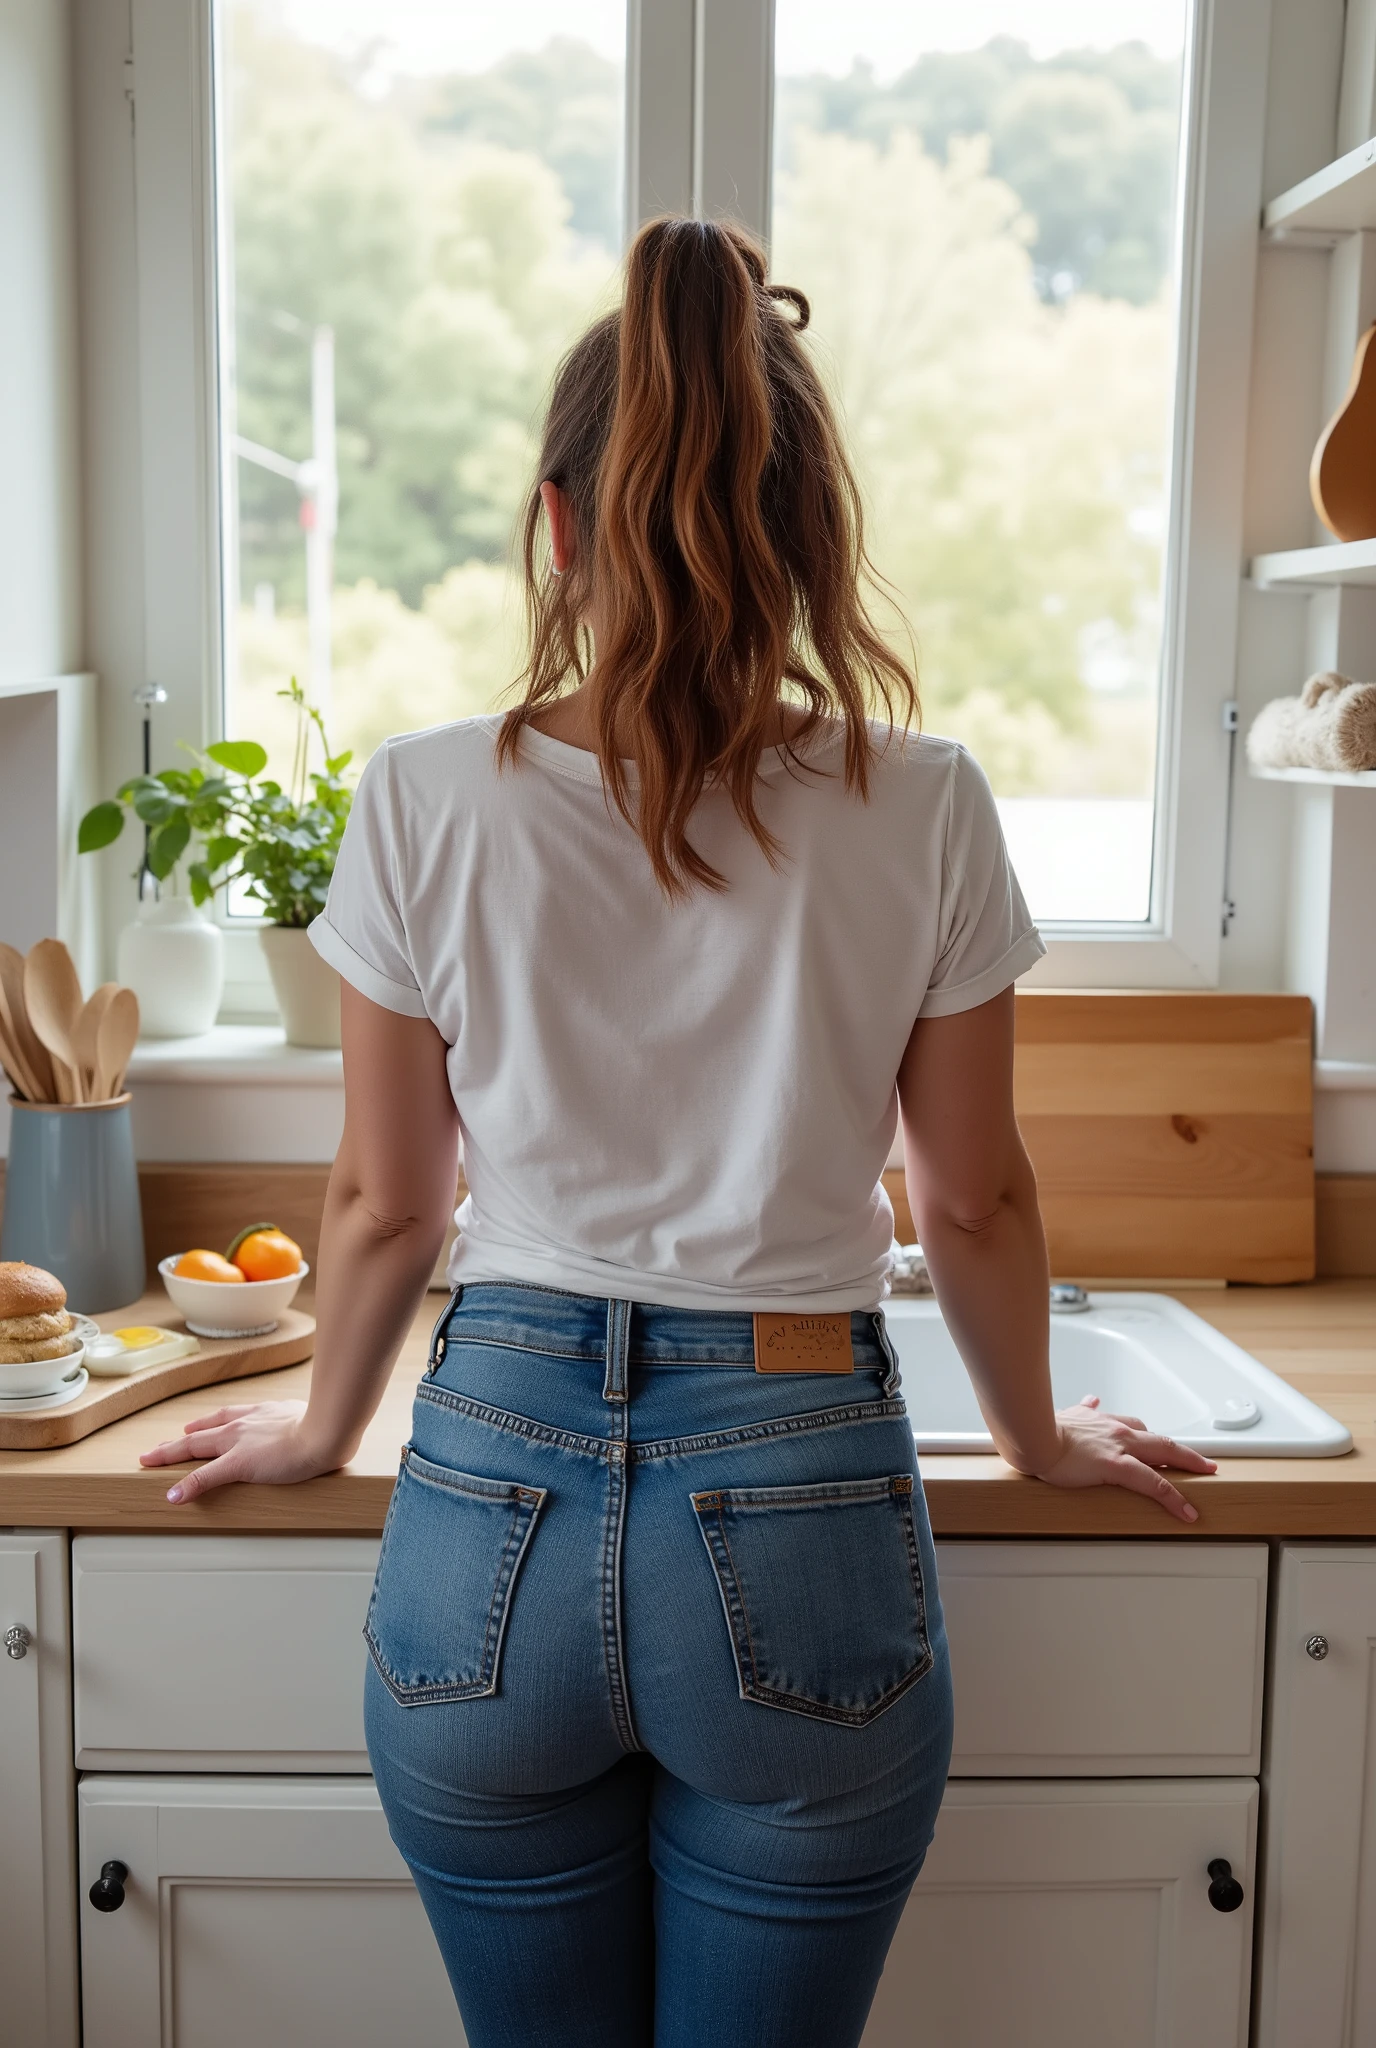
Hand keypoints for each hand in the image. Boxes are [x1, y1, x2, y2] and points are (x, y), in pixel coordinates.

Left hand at [139, 1401, 345, 1504]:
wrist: (325, 1431)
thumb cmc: (325, 1425)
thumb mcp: (308, 1417)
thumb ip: (298, 1423)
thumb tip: (306, 1426)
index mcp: (259, 1414)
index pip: (224, 1417)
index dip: (205, 1423)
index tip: (191, 1428)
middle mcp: (243, 1424)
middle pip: (200, 1433)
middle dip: (177, 1441)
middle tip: (157, 1448)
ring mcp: (238, 1442)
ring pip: (194, 1447)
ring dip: (169, 1454)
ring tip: (150, 1460)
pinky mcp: (238, 1462)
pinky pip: (205, 1476)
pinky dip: (187, 1486)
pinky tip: (172, 1496)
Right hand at [1034, 1395, 1216, 1522]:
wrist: (1032, 1434)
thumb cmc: (1042, 1428)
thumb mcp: (1067, 1414)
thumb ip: (1082, 1409)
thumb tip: (1089, 1400)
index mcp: (1103, 1421)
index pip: (1137, 1428)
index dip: (1153, 1439)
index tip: (1163, 1447)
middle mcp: (1117, 1430)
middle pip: (1161, 1439)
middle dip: (1185, 1451)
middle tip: (1205, 1462)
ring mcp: (1120, 1446)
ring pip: (1165, 1453)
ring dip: (1190, 1464)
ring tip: (1207, 1475)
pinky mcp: (1116, 1465)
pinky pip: (1153, 1482)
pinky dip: (1173, 1496)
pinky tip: (1186, 1510)